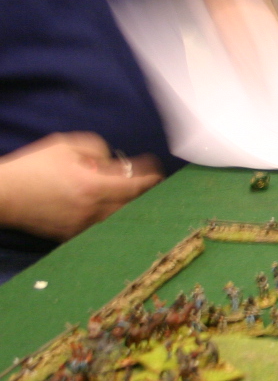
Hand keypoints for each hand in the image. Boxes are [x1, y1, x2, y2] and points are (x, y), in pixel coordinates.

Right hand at [0, 133, 160, 240]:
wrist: (2, 194)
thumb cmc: (31, 167)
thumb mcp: (65, 146)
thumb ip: (95, 148)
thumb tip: (112, 160)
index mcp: (93, 186)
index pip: (134, 186)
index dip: (151, 179)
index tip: (158, 173)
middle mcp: (92, 210)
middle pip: (132, 205)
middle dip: (143, 193)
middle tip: (149, 183)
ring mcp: (82, 226)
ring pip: (117, 218)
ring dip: (127, 206)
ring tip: (131, 194)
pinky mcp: (71, 235)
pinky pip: (100, 227)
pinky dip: (108, 216)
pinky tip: (109, 207)